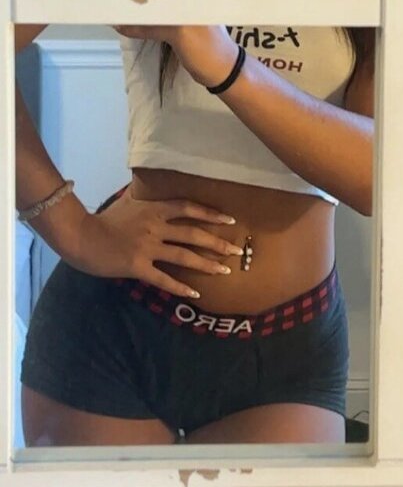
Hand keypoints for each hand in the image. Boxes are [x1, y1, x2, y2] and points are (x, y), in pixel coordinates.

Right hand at [68, 188, 244, 297]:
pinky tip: (195, 293)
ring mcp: (147, 247)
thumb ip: (145, 201)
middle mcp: (155, 226)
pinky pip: (164, 279)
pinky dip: (180, 286)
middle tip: (235, 250)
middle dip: (217, 242)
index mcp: (154, 209)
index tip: (230, 220)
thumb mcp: (127, 203)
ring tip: (224, 270)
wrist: (81, 236)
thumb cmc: (103, 220)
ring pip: (184, 256)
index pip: (188, 208)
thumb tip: (157, 193)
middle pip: (193, 234)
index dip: (210, 214)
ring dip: (206, 264)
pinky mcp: (138, 267)